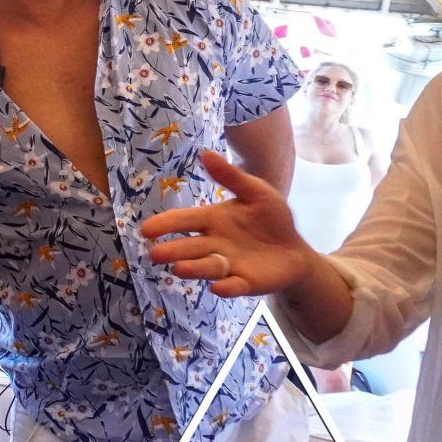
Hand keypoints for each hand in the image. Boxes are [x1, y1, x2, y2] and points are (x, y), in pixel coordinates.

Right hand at [139, 150, 318, 297]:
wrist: (294, 250)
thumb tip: (205, 153)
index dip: (165, 224)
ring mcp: (228, 265)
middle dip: (173, 250)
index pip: (184, 221)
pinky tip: (219, 287)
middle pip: (189, 247)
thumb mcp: (256, 192)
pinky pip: (234, 286)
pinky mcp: (245, 283)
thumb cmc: (272, 219)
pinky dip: (226, 287)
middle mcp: (214, 244)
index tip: (147, 229)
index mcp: (212, 220)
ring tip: (178, 269)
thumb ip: (231, 177)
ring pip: (206, 267)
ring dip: (193, 268)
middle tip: (155, 254)